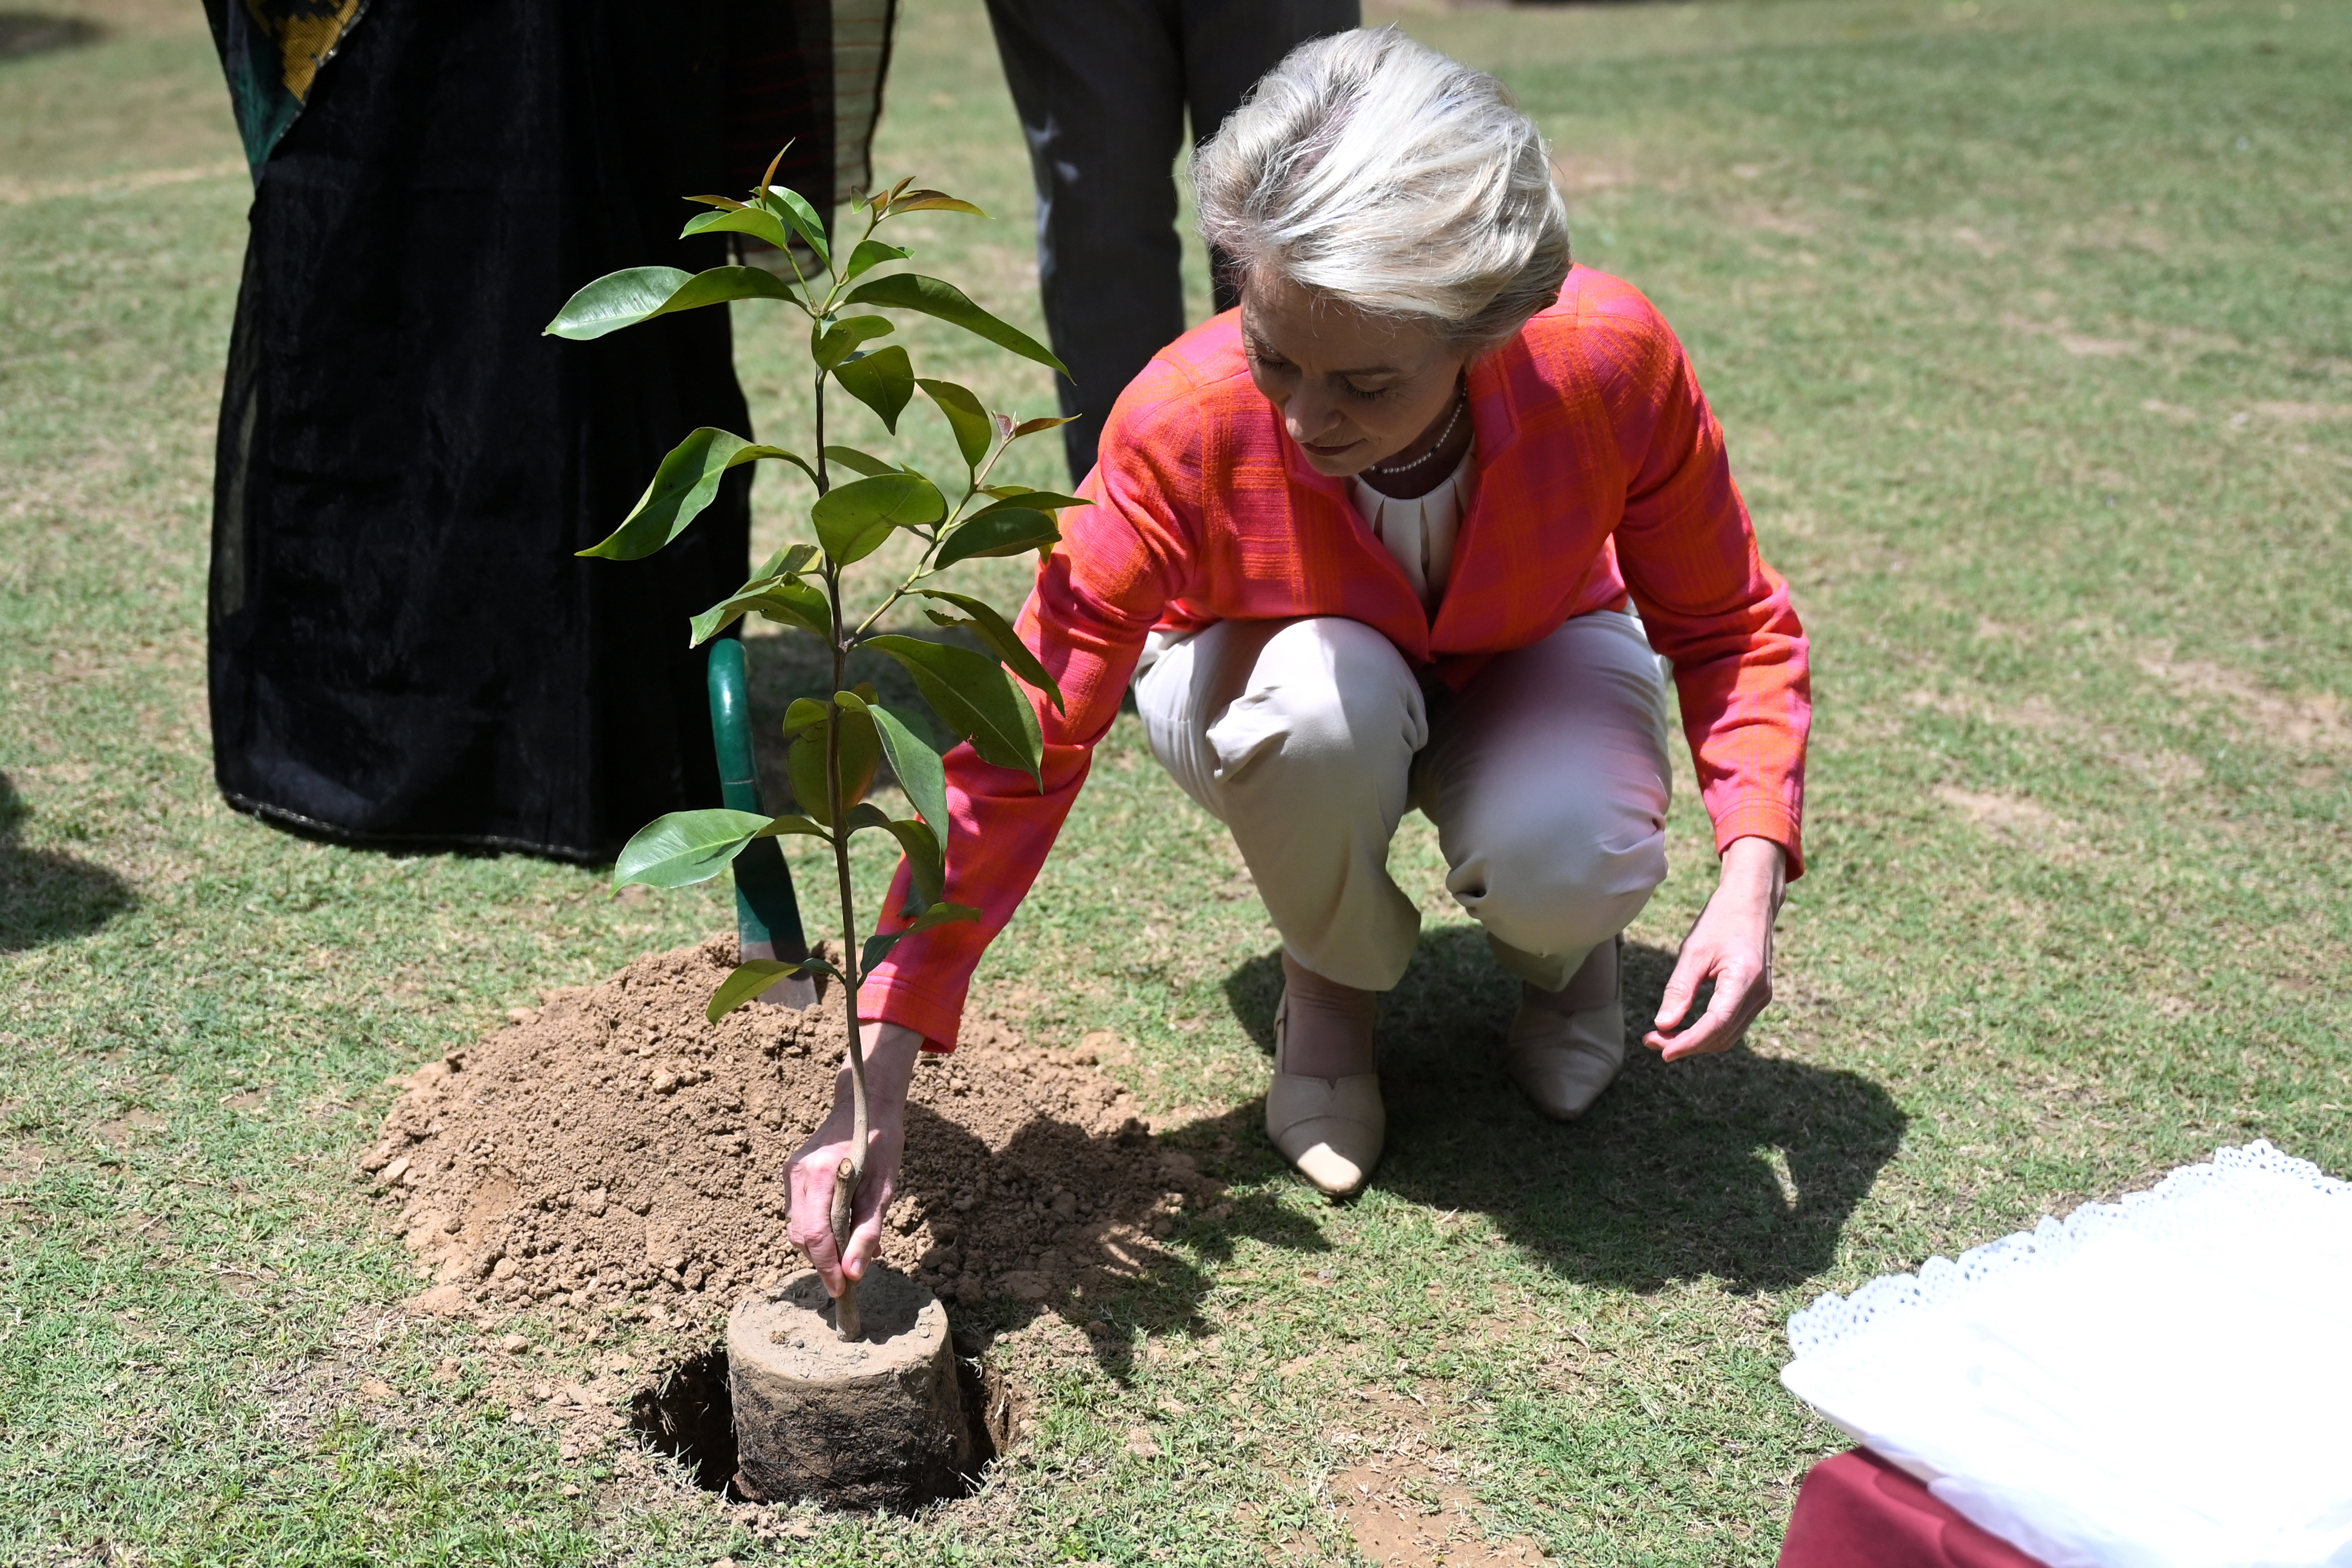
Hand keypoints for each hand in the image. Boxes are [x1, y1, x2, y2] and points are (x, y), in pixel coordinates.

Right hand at [786, 1021, 923, 1296]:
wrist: (866, 1106)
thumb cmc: (882, 1144)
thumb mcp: (884, 1190)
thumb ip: (868, 1232)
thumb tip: (853, 1273)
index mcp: (823, 1175)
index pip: (815, 1236)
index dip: (826, 1268)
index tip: (842, 1290)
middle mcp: (799, 1174)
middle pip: (801, 1236)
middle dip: (823, 1260)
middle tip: (852, 1271)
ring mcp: (792, 1172)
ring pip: (797, 1228)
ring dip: (821, 1245)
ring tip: (852, 1245)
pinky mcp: (792, 1172)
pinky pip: (799, 1212)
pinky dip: (817, 1227)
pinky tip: (842, 1225)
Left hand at [1643, 836, 1786, 1062]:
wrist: (1752, 902)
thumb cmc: (1720, 920)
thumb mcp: (1693, 951)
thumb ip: (1679, 989)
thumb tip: (1663, 1025)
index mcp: (1745, 978)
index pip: (1716, 1024)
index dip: (1689, 1042)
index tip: (1662, 1050)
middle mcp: (1759, 993)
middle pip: (1721, 1036)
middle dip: (1687, 1044)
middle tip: (1651, 1041)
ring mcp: (1762, 997)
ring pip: (1728, 1036)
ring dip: (1696, 1042)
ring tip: (1662, 1037)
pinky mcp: (1758, 997)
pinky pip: (1732, 1025)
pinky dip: (1708, 1032)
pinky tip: (1684, 1028)